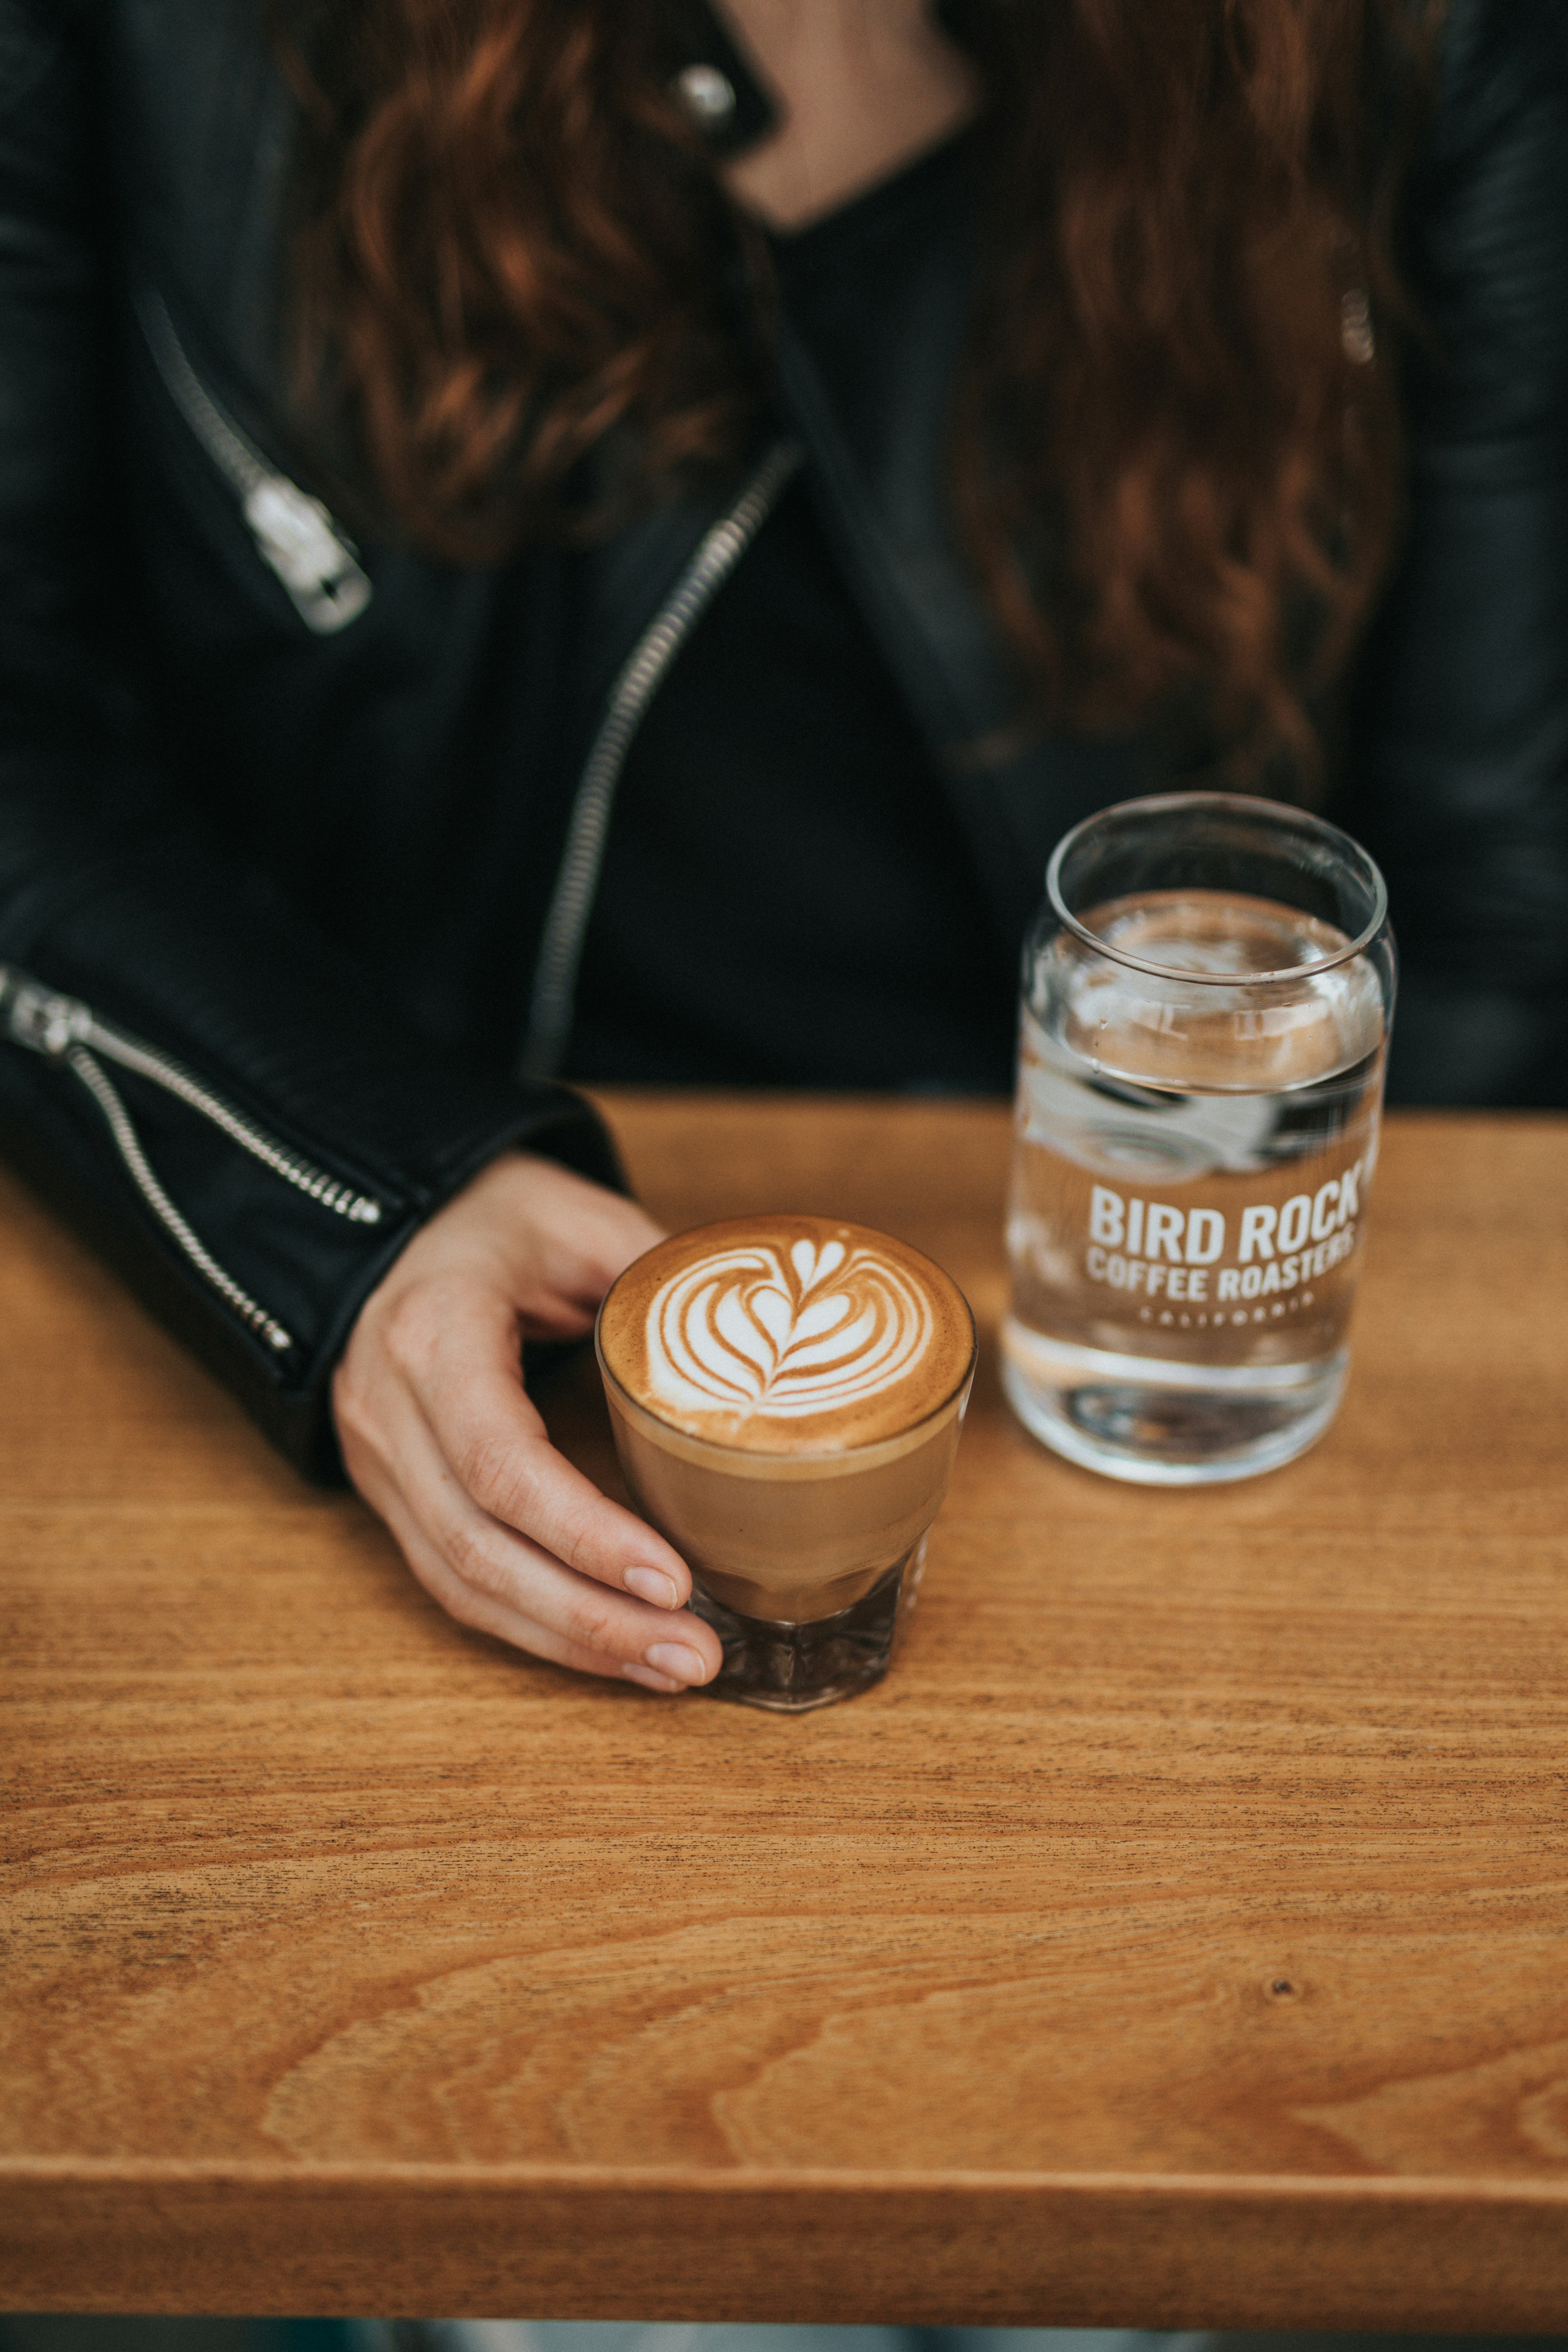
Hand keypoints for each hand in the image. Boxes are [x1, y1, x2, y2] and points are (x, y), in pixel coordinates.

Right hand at [331, 1151, 723, 1692]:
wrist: (395, 1223)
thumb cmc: (493, 1216)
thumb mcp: (579, 1216)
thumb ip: (660, 1273)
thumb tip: (768, 1333)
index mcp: (432, 1335)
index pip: (500, 1462)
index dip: (585, 1533)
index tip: (676, 1580)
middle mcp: (389, 1412)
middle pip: (480, 1548)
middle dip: (591, 1619)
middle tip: (695, 1657)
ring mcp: (382, 1462)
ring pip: (462, 1583)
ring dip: (570, 1641)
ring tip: (672, 1669)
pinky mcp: (395, 1495)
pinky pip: (457, 1582)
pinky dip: (537, 1627)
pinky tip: (613, 1650)